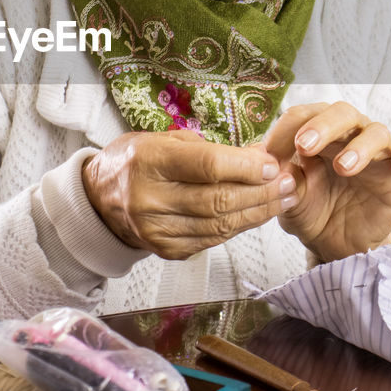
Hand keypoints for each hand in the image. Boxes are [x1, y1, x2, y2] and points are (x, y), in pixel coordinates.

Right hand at [81, 130, 294, 260]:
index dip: (245, 168)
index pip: (206, 166)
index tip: (273, 164)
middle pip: (218, 200)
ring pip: (219, 225)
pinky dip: (238, 227)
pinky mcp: (164, 250)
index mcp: (148, 161)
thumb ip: (210, 150)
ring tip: (284, 199)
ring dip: (258, 213)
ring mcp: (155, 229)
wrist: (100, 197)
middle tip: (291, 183)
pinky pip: (212, 240)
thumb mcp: (165, 139)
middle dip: (262, 193)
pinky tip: (257, 214)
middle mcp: (148, 198)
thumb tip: (261, 158)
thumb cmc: (138, 160)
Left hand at [263, 102, 390, 262]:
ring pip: (376, 132)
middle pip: (341, 113)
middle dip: (321, 126)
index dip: (285, 131)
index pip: (302, 116)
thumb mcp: (288, 199)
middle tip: (304, 146)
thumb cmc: (311, 211)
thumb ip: (281, 180)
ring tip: (344, 167)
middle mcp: (349, 135)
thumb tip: (270, 165)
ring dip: (359, 146)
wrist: (335, 245)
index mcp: (317, 133)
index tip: (269, 154)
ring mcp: (377, 154)